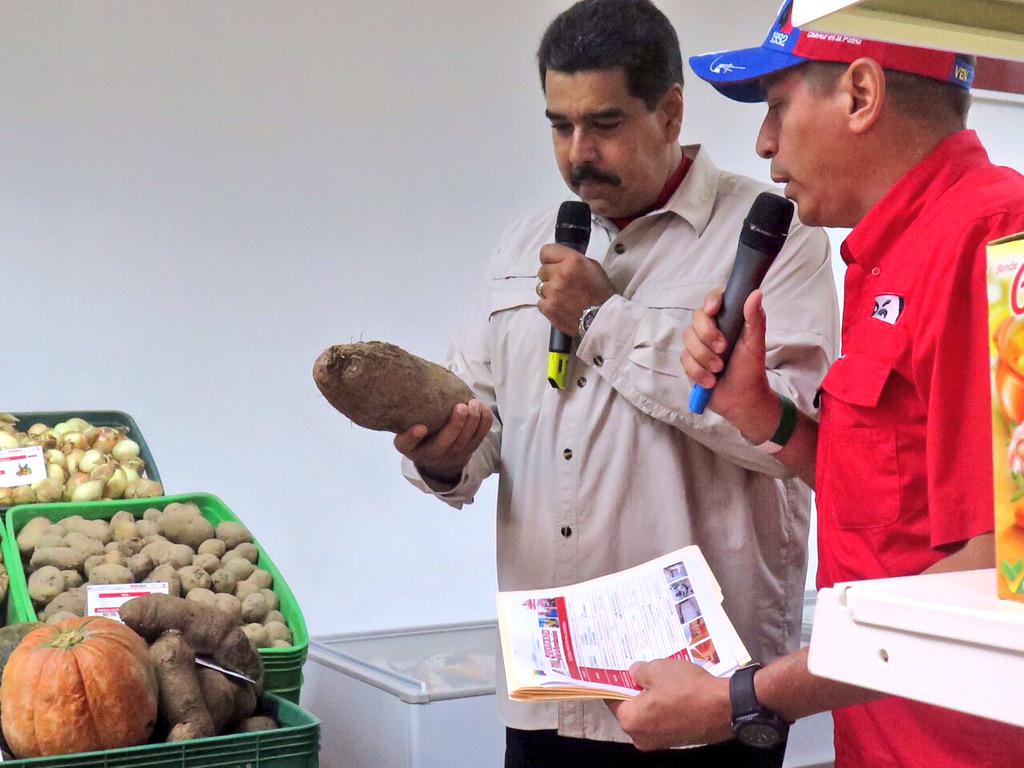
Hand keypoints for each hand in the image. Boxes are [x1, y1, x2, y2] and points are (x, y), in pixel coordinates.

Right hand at [393, 399, 492, 484]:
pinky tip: (483, 408)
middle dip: (458, 424)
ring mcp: (460, 451)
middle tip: (461, 406)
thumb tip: (418, 428)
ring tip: (474, 403)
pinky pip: (482, 435)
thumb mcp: (406, 445)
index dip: (415, 437)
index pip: (414, 445)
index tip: (420, 427)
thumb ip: (406, 437)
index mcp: (422, 450)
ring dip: (475, 420)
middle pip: (452, 441)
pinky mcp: (472, 447)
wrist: (440, 463)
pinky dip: (485, 421)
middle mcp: (442, 454)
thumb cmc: (421, 445)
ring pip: (470, 438)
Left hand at [537, 244, 614, 334]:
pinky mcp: (548, 307)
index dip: (549, 259)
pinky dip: (549, 304)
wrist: (602, 318)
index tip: (553, 264)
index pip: (546, 251)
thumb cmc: (600, 293)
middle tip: (564, 284)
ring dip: (550, 291)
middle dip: (551, 276)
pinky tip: (562, 306)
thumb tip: (559, 259)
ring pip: (540, 287)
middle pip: (542, 270)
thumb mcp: (592, 267)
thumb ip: (572, 260)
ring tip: (564, 297)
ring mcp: (553, 292)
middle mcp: (560, 274)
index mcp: (573, 261)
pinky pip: (541, 302)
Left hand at [608, 659, 732, 750]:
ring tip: (663, 679)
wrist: (725, 708)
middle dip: (636, 691)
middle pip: (631, 709)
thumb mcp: (658, 669)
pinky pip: (664, 721)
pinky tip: (676, 692)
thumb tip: (634, 673)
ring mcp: (660, 742)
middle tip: (644, 672)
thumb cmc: (686, 688)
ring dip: (652, 699)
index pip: (612, 699)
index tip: (620, 671)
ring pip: (648, 716)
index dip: (616, 682)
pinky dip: (666, 708)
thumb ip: (639, 671)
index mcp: (630, 720)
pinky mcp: (677, 741)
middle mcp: (641, 737)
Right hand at [681, 289, 778, 442]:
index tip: (713, 310)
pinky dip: (698, 372)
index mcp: (728, 320)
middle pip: (696, 318)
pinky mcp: (689, 362)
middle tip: (723, 350)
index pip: (714, 300)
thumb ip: (755, 319)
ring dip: (704, 358)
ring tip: (719, 370)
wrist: (741, 399)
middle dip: (707, 335)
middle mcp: (710, 329)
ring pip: (688, 340)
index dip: (711, 301)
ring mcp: (698, 345)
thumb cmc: (751, 369)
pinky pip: (685, 360)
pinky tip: (710, 380)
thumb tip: (756, 293)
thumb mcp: (756, 344)